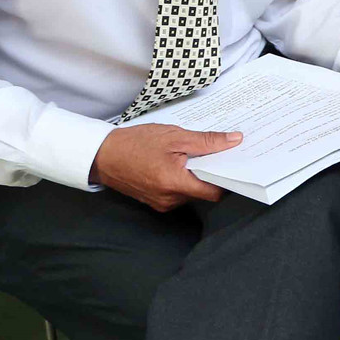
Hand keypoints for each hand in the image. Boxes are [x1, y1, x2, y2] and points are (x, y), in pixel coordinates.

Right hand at [90, 124, 242, 210]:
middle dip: (212, 173)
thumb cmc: (136, 143)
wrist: (103, 155)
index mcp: (175, 184)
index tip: (236, 163)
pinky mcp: (156, 201)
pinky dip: (184, 179)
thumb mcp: (175, 136)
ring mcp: (162, 203)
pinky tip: (181, 163)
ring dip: (197, 175)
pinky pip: (178, 193)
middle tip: (218, 152)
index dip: (227, 178)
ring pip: (191, 192)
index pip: (214, 192)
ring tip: (195, 155)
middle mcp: (170, 199)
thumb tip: (234, 141)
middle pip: (203, 191)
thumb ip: (207, 141)